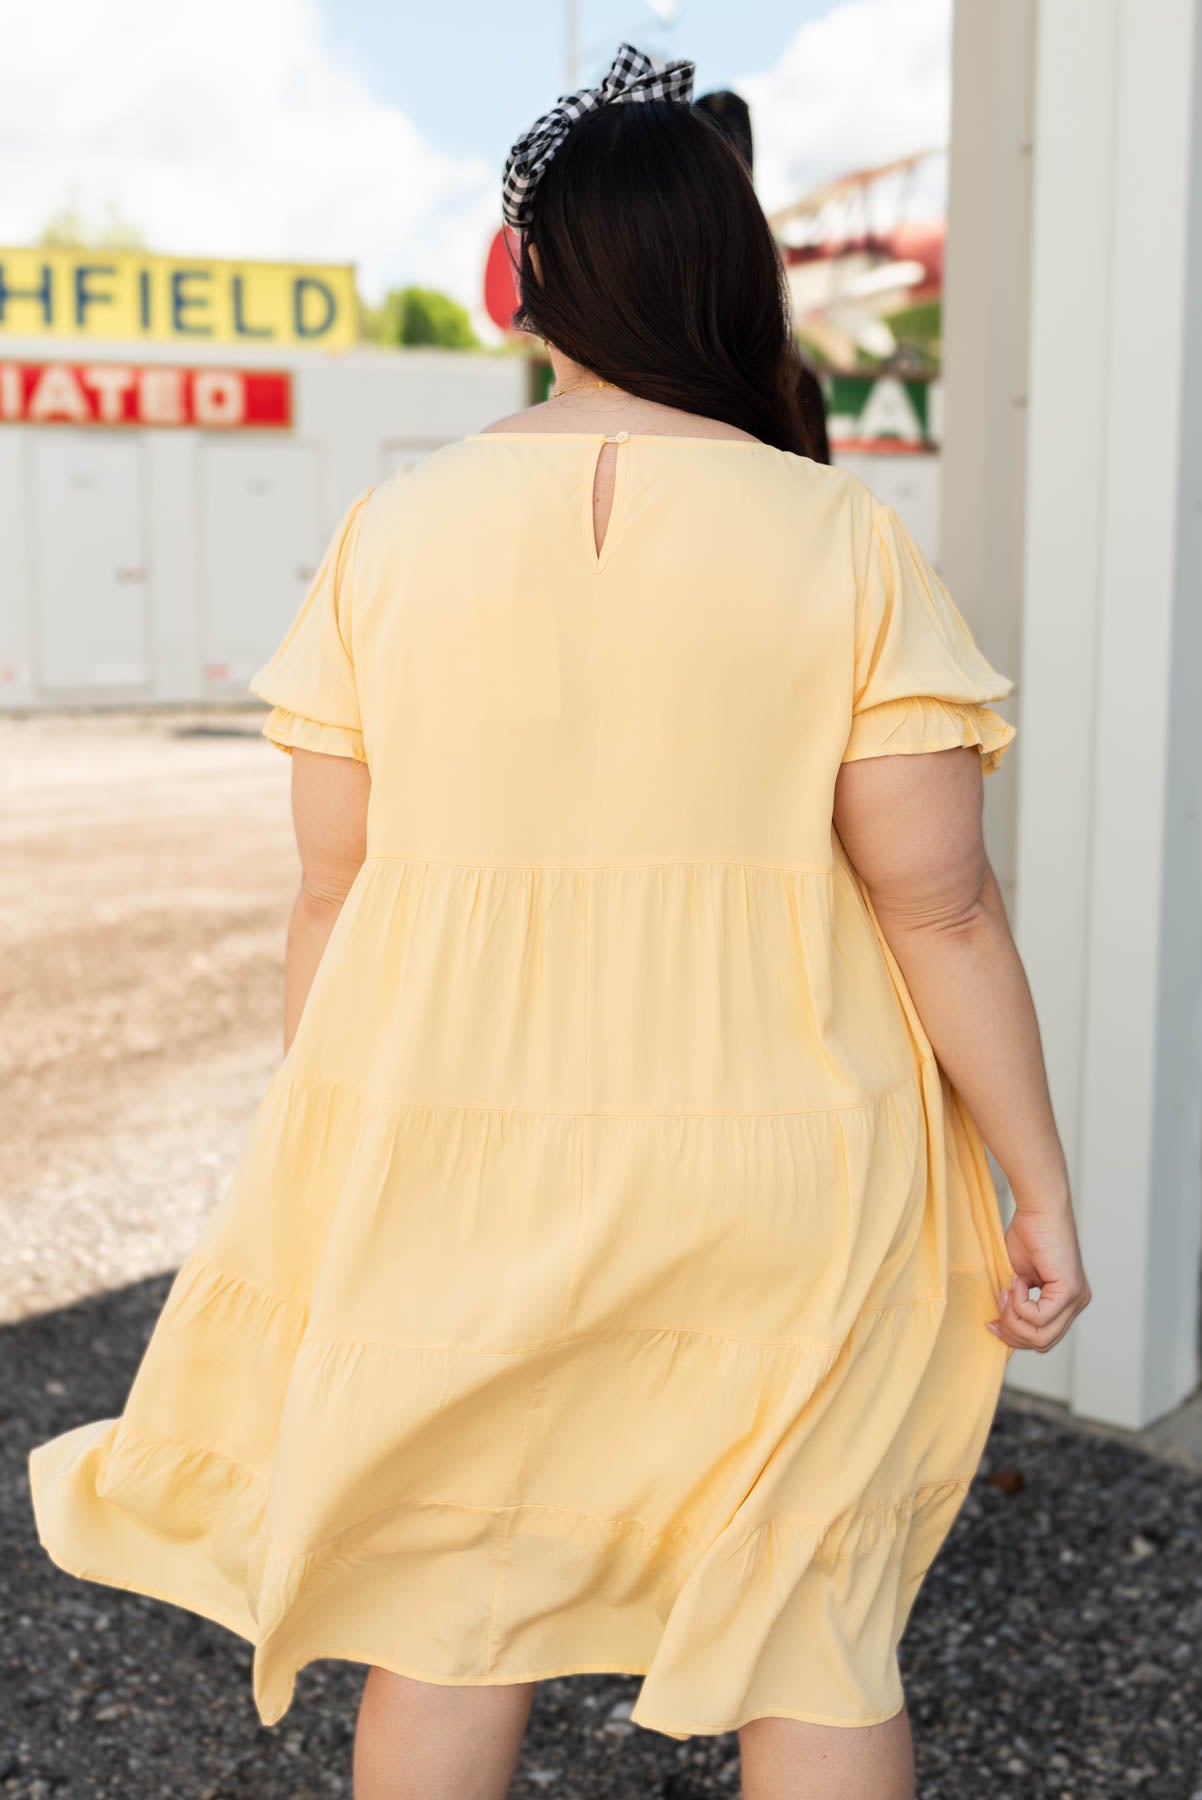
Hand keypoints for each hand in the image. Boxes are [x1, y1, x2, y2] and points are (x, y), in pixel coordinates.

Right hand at [987, 1205, 1091, 1352]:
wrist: (1039, 1209)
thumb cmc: (1028, 1235)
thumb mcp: (1018, 1279)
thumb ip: (1017, 1305)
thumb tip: (1002, 1329)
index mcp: (1066, 1303)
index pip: (1043, 1339)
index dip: (1014, 1336)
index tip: (992, 1321)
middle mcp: (1076, 1304)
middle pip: (1042, 1343)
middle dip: (1012, 1331)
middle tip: (997, 1305)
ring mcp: (1076, 1300)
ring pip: (1041, 1336)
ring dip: (1014, 1317)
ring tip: (1006, 1290)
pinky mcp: (1070, 1291)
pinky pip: (1039, 1317)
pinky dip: (1019, 1302)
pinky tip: (1017, 1280)